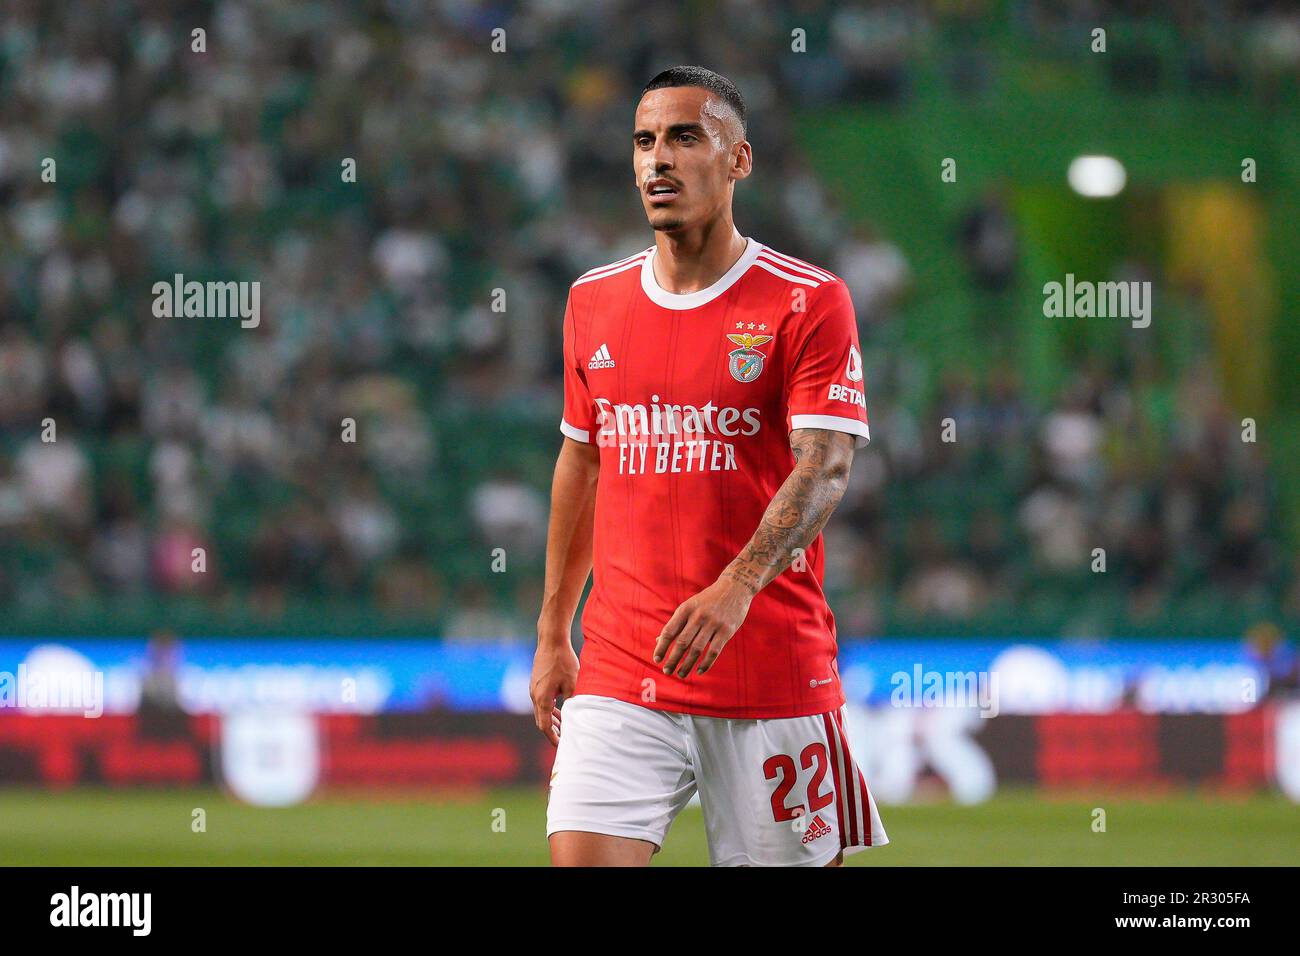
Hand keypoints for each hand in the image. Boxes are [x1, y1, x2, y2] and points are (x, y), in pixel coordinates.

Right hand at [530, 629, 578, 745]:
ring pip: (541, 711)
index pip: (544, 726)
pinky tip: (560, 711)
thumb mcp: (572, 684)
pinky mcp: (536, 683)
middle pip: (541, 720)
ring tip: (564, 729)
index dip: (553, 738)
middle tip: (565, 741)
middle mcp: (534, 695)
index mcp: (542, 699)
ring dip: (552, 721)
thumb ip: (572, 702)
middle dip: (553, 732)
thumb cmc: (563, 661)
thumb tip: (575, 718)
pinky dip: (550, 710)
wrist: (551, 641)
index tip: (561, 746)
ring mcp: (533, 689)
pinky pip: (542, 702)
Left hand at [653, 575, 753, 678]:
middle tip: (667, 671)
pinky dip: (705, 663)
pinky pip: (713, 651)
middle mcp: (698, 616)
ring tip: (681, 674)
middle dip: (673, 659)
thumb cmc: (708, 600)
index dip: (661, 647)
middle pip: (682, 642)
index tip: (656, 660)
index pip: (669, 631)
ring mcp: (713, 623)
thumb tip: (658, 641)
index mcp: (686, 609)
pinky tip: (699, 671)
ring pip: (697, 649)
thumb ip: (676, 624)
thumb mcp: (689, 606)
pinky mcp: (726, 631)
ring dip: (687, 665)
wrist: (735, 587)